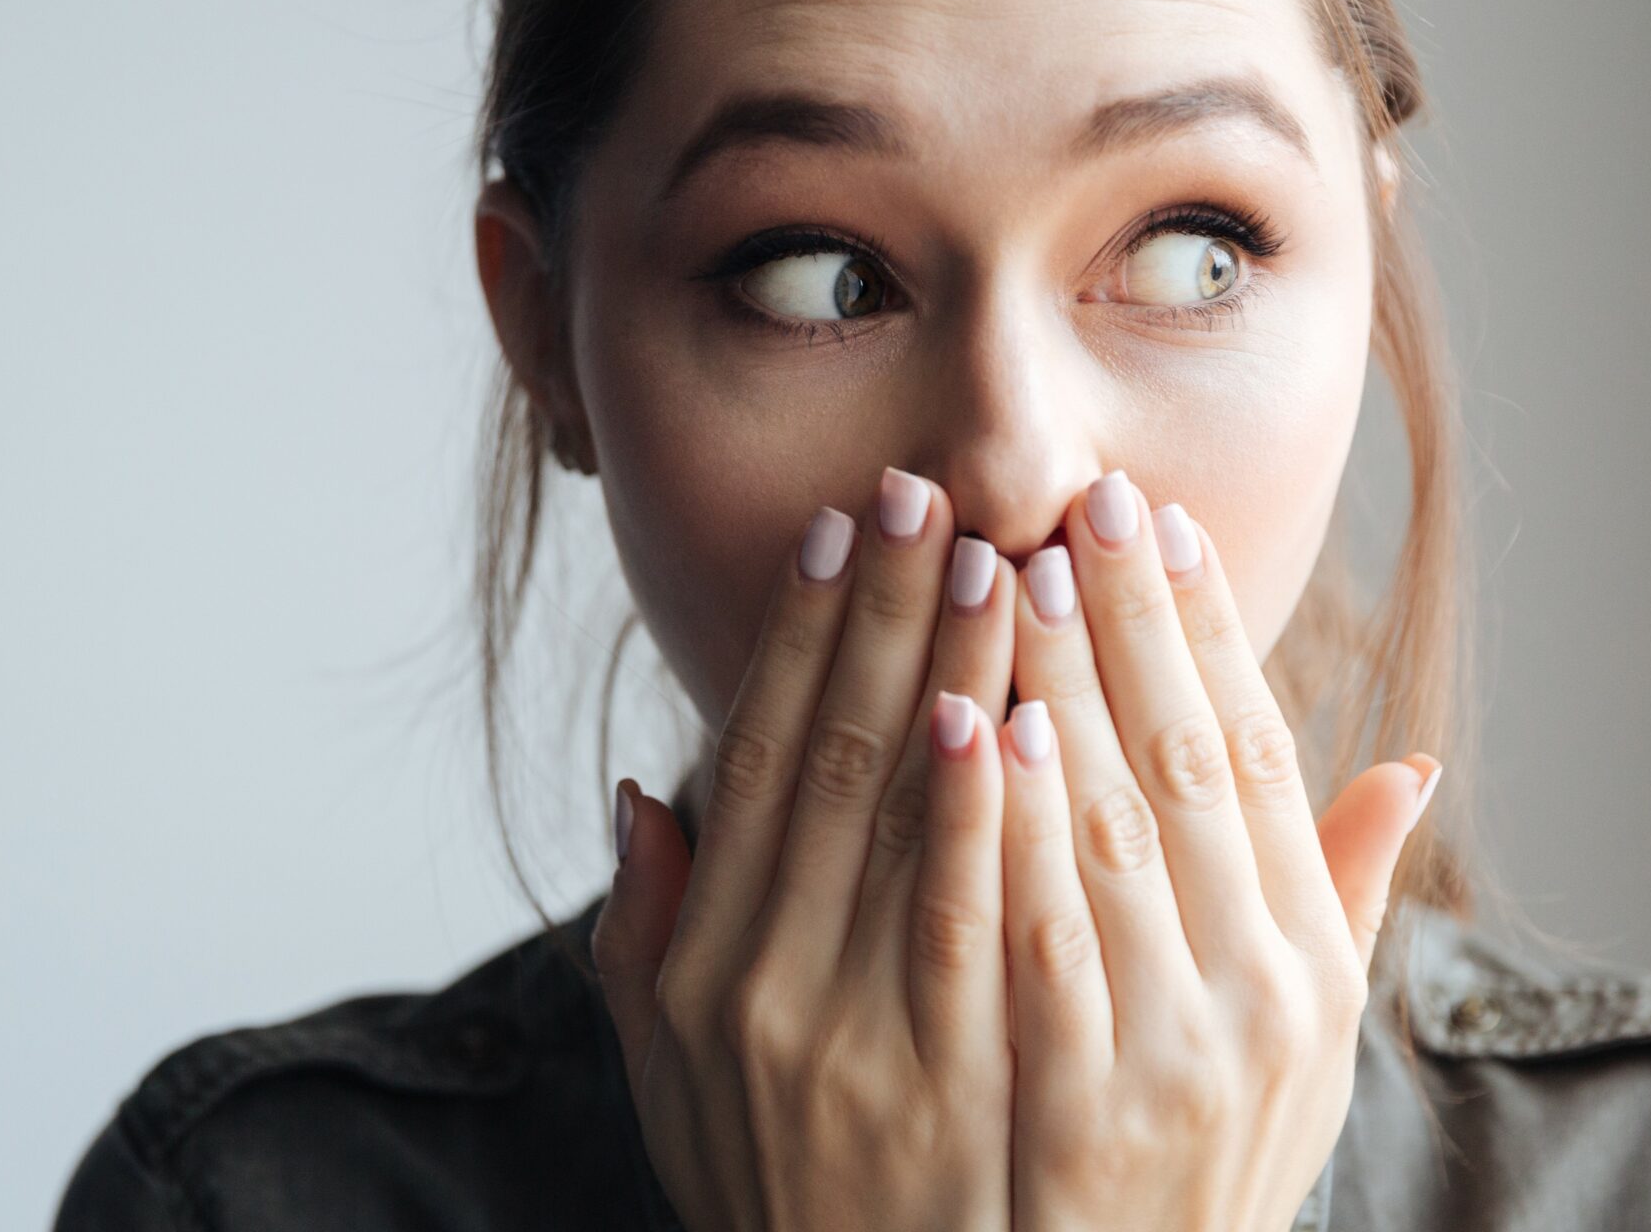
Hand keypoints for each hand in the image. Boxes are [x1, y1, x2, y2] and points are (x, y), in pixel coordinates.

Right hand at [589, 468, 1021, 1231]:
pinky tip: (1009, 714)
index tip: (837, 532)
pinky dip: (982, 813)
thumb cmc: (775, 1192)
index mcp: (710, 966)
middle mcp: (769, 984)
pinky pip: (966, 920)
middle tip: (921, 489)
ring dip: (944, 675)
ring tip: (988, 552)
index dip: (797, 639)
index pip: (758, 763)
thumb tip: (641, 793)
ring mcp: (858, 1033)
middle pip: (833, 760)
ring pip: (900, 819)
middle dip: (882, 615)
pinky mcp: (949, 1081)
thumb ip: (646, 937)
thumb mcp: (671, 1076)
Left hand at [996, 470, 1438, 1231]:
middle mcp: (1263, 990)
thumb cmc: (1213, 1154)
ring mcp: (1177, 1047)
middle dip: (1136, 623)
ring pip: (1117, 830)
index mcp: (1311, 956)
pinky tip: (982, 726)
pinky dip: (1018, 828)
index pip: (1259, 756)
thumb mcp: (1313, 1040)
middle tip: (1085, 499)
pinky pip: (1044, 938)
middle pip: (1190, 767)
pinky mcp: (1084, 1099)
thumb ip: (1345, 897)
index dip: (1211, 632)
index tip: (1163, 522)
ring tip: (1023, 570)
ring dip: (1069, 691)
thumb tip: (1408, 763)